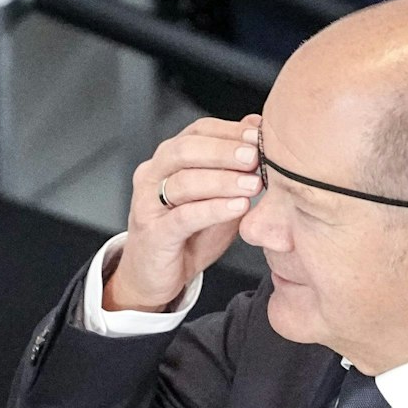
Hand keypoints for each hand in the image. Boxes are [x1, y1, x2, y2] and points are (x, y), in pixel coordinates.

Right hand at [108, 115, 262, 312]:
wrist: (156, 277)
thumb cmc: (188, 235)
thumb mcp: (217, 197)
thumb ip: (233, 168)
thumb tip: (258, 130)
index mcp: (168, 159)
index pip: (198, 131)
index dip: (230, 131)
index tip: (259, 136)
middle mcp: (153, 175)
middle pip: (187, 149)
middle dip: (225, 151)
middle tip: (256, 157)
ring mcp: (148, 203)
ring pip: (185, 181)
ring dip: (223, 180)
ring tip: (254, 184)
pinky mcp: (153, 233)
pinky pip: (184, 216)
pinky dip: (214, 209)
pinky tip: (239, 206)